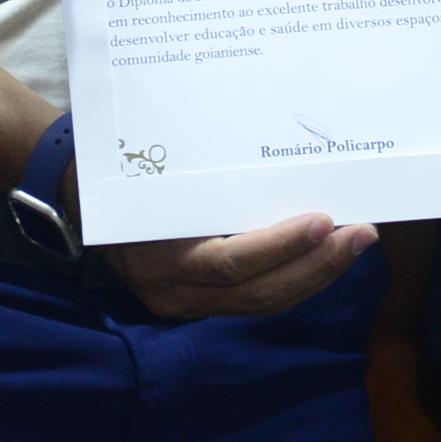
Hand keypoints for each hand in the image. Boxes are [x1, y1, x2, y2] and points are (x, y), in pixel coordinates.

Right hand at [70, 169, 378, 316]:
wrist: (77, 193)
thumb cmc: (118, 163)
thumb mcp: (148, 161)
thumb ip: (199, 169)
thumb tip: (270, 139)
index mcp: (157, 254)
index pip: (230, 261)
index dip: (280, 245)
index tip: (324, 219)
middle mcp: (171, 289)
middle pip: (258, 291)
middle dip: (317, 265)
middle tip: (363, 233)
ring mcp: (184, 301)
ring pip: (262, 301)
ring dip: (315, 274)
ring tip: (356, 242)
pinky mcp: (199, 301)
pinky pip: (255, 298)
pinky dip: (294, 277)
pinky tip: (325, 254)